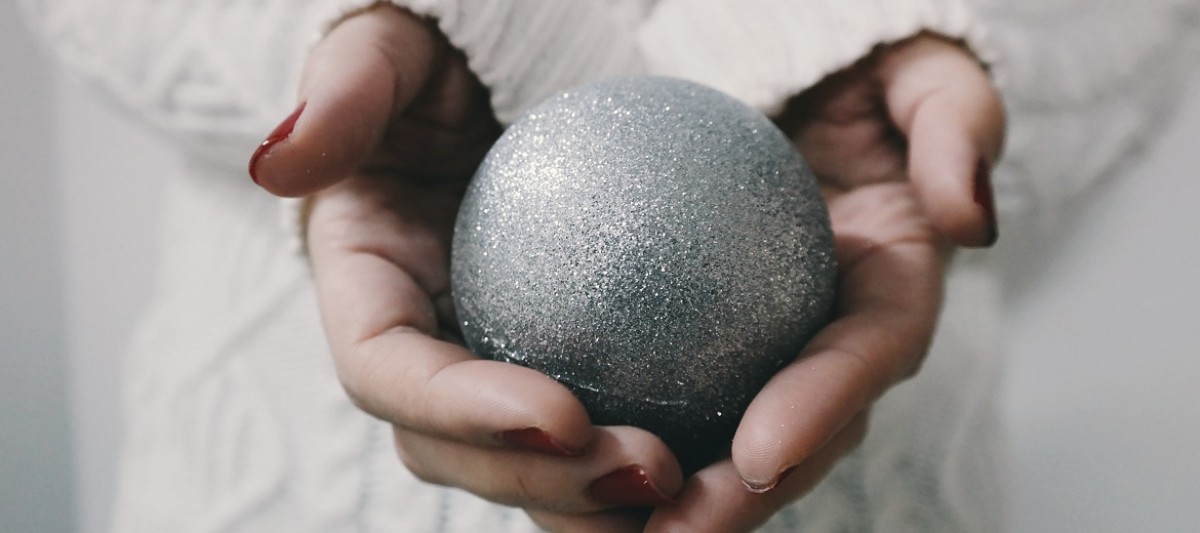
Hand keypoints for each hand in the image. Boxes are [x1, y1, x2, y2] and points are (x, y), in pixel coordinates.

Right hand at [250, 5, 681, 516]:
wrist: (515, 79)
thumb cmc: (451, 52)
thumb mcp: (396, 43)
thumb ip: (348, 91)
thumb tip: (278, 164)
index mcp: (367, 285)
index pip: (387, 371)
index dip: (459, 410)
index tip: (562, 412)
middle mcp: (421, 345)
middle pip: (458, 450)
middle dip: (544, 479)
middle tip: (650, 470)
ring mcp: (488, 365)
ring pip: (528, 466)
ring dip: (598, 499)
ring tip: (692, 487)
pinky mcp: (557, 365)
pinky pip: (599, 428)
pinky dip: (655, 455)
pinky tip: (726, 458)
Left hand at [537, 33, 1004, 531]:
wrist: (778, 72)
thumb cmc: (849, 60)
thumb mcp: (914, 66)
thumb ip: (954, 122)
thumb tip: (967, 217)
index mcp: (892, 278)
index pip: (870, 352)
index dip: (824, 406)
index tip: (760, 452)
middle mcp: (830, 331)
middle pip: (799, 433)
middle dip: (744, 496)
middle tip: (677, 528)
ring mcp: (765, 344)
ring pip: (723, 439)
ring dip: (672, 494)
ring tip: (604, 526)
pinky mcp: (696, 343)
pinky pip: (654, 396)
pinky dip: (610, 435)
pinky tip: (552, 458)